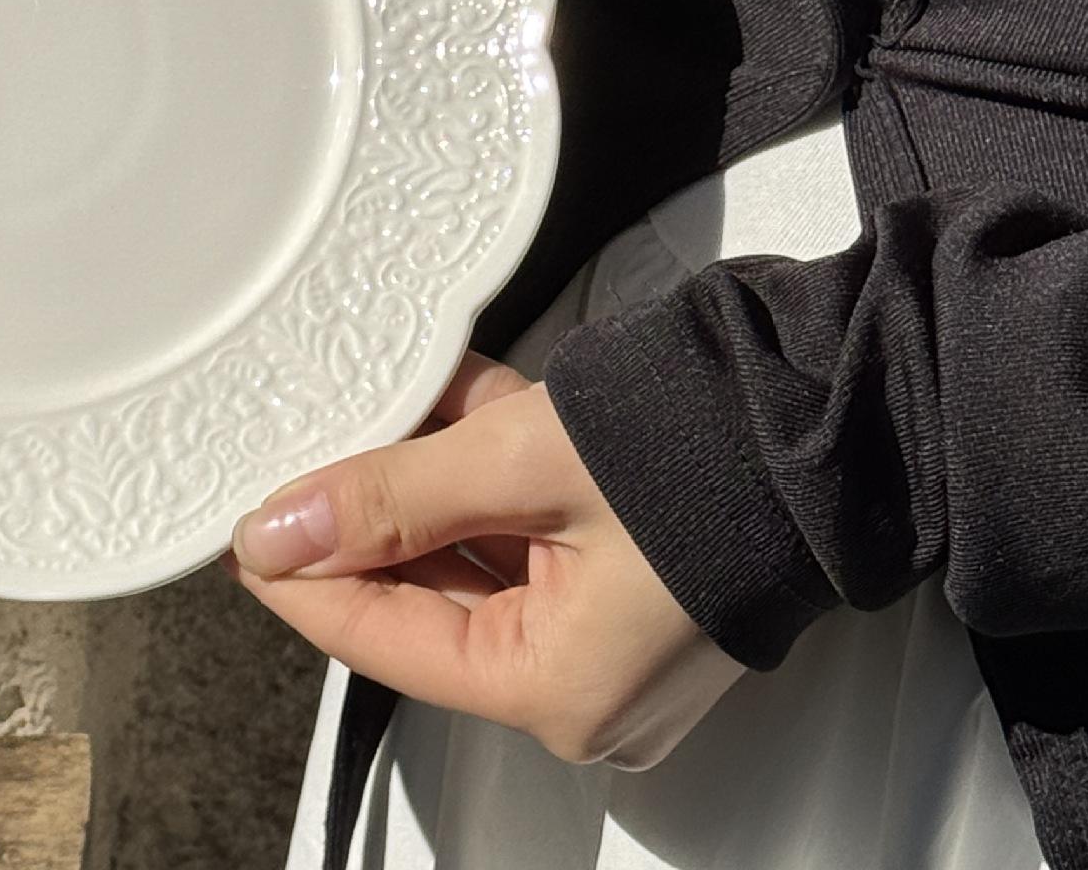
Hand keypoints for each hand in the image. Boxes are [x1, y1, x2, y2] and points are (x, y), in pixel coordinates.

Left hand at [222, 350, 743, 768]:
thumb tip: (282, 532)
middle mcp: (583, 680)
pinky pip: (531, 527)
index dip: (302, 578)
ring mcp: (613, 631)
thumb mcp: (518, 462)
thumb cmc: (708, 450)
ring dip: (430, 472)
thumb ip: (390, 498)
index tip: (245, 531)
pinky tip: (452, 400)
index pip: (384, 640)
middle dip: (371, 510)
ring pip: (478, 548)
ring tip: (381, 406)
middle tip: (304, 453)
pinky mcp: (633, 575)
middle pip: (430, 594)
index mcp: (555, 688)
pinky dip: (488, 465)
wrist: (842, 406)